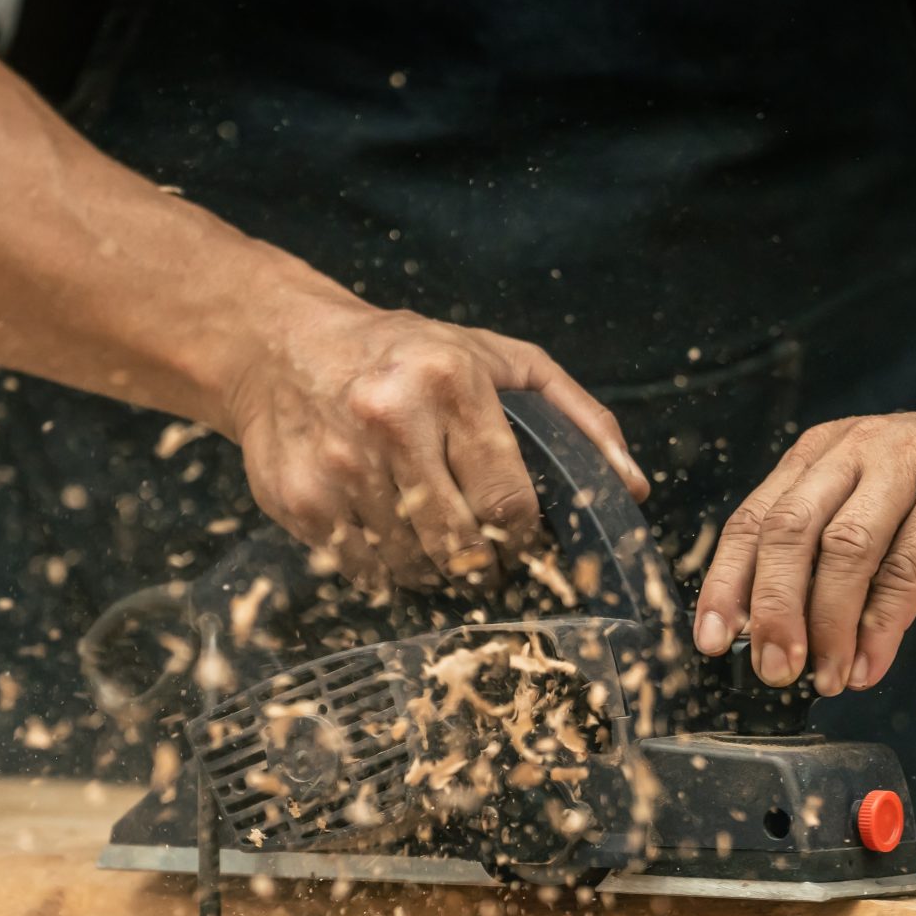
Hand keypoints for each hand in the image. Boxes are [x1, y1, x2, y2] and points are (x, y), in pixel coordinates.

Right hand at [219, 269, 647, 590]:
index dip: (525, 538)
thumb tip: (632, 487)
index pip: (509, 502)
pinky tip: (383, 525)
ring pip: (412, 566)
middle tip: (481, 549)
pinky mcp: (299, 498)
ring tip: (427, 528)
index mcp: (451, 381)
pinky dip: (382, 566)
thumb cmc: (408, 354)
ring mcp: (339, 463)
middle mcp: (391, 420)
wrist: (283, 346)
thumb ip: (577, 418)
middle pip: (462, 546)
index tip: (522, 538)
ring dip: (431, 566)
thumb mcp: (500, 360)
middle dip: (483, 562)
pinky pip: (362, 570)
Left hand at [691, 395, 915, 694]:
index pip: (755, 520)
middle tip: (772, 670)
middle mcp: (858, 449)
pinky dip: (882, 626)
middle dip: (771, 610)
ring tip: (823, 678)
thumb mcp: (887, 532)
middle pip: (789, 531)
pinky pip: (907, 567)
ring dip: (827, 625)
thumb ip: (838, 575)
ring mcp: (910, 461)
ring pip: (844, 550)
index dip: (727, 583)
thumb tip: (783, 644)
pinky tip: (871, 663)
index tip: (711, 640)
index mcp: (824, 456)